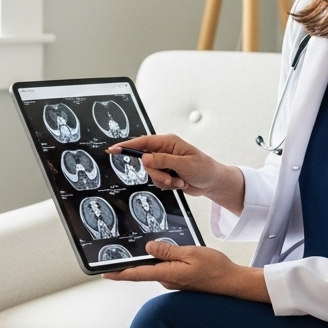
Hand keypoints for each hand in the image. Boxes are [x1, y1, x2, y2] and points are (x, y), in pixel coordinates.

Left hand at [104, 240, 269, 300]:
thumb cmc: (215, 269)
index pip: (137, 274)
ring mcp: (175, 282)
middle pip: (146, 269)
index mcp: (167, 274)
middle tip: (128, 246)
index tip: (104, 273)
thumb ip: (168, 251)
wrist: (232, 283)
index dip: (119, 273)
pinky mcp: (181, 280)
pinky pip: (167, 268)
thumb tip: (149, 248)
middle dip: (137, 259)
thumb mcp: (190, 253)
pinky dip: (165, 260)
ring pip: (158, 267)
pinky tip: (172, 250)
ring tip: (157, 242)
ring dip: (155, 257)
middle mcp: (168, 281)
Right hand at [107, 134, 244, 212]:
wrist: (213, 183)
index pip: (143, 142)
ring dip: (165, 181)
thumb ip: (163, 160)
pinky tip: (180, 183)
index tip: (114, 149)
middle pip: (146, 162)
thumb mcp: (184, 164)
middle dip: (157, 173)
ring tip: (179, 180)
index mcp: (168, 142)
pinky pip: (158, 181)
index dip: (127, 146)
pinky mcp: (167, 173)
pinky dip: (168, 185)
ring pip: (151, 174)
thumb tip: (145, 158)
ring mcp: (165, 162)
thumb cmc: (204, 168)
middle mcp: (165, 151)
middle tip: (172, 178)